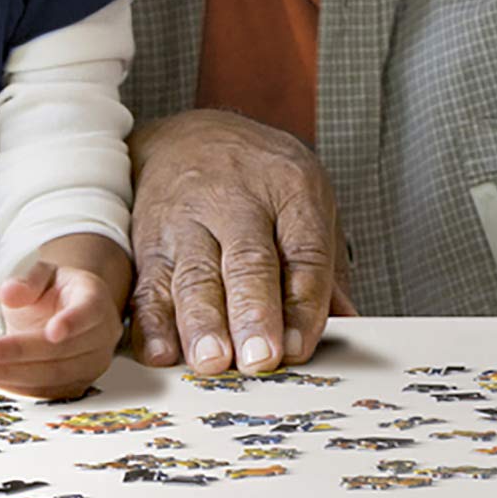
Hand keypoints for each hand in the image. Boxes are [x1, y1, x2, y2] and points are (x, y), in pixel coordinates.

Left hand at [0, 248, 125, 399]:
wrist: (68, 313)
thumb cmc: (57, 293)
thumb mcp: (43, 275)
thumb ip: (28, 282)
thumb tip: (8, 293)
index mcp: (94, 300)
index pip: (89, 312)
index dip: (72, 322)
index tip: (52, 332)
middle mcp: (100, 336)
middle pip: (62, 350)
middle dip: (19, 353)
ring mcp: (91, 364)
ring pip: (53, 376)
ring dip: (11, 374)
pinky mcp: (76, 385)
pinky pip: (46, 391)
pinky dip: (15, 385)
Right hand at [128, 110, 355, 375]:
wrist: (185, 136)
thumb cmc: (259, 179)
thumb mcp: (306, 199)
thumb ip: (324, 268)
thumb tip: (349, 326)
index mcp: (291, 189)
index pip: (304, 251)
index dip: (302, 303)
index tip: (299, 348)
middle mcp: (237, 200)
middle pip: (248, 262)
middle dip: (252, 313)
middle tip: (260, 358)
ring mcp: (187, 220)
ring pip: (194, 275)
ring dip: (202, 323)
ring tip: (211, 361)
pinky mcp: (148, 242)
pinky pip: (147, 285)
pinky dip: (151, 322)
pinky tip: (161, 352)